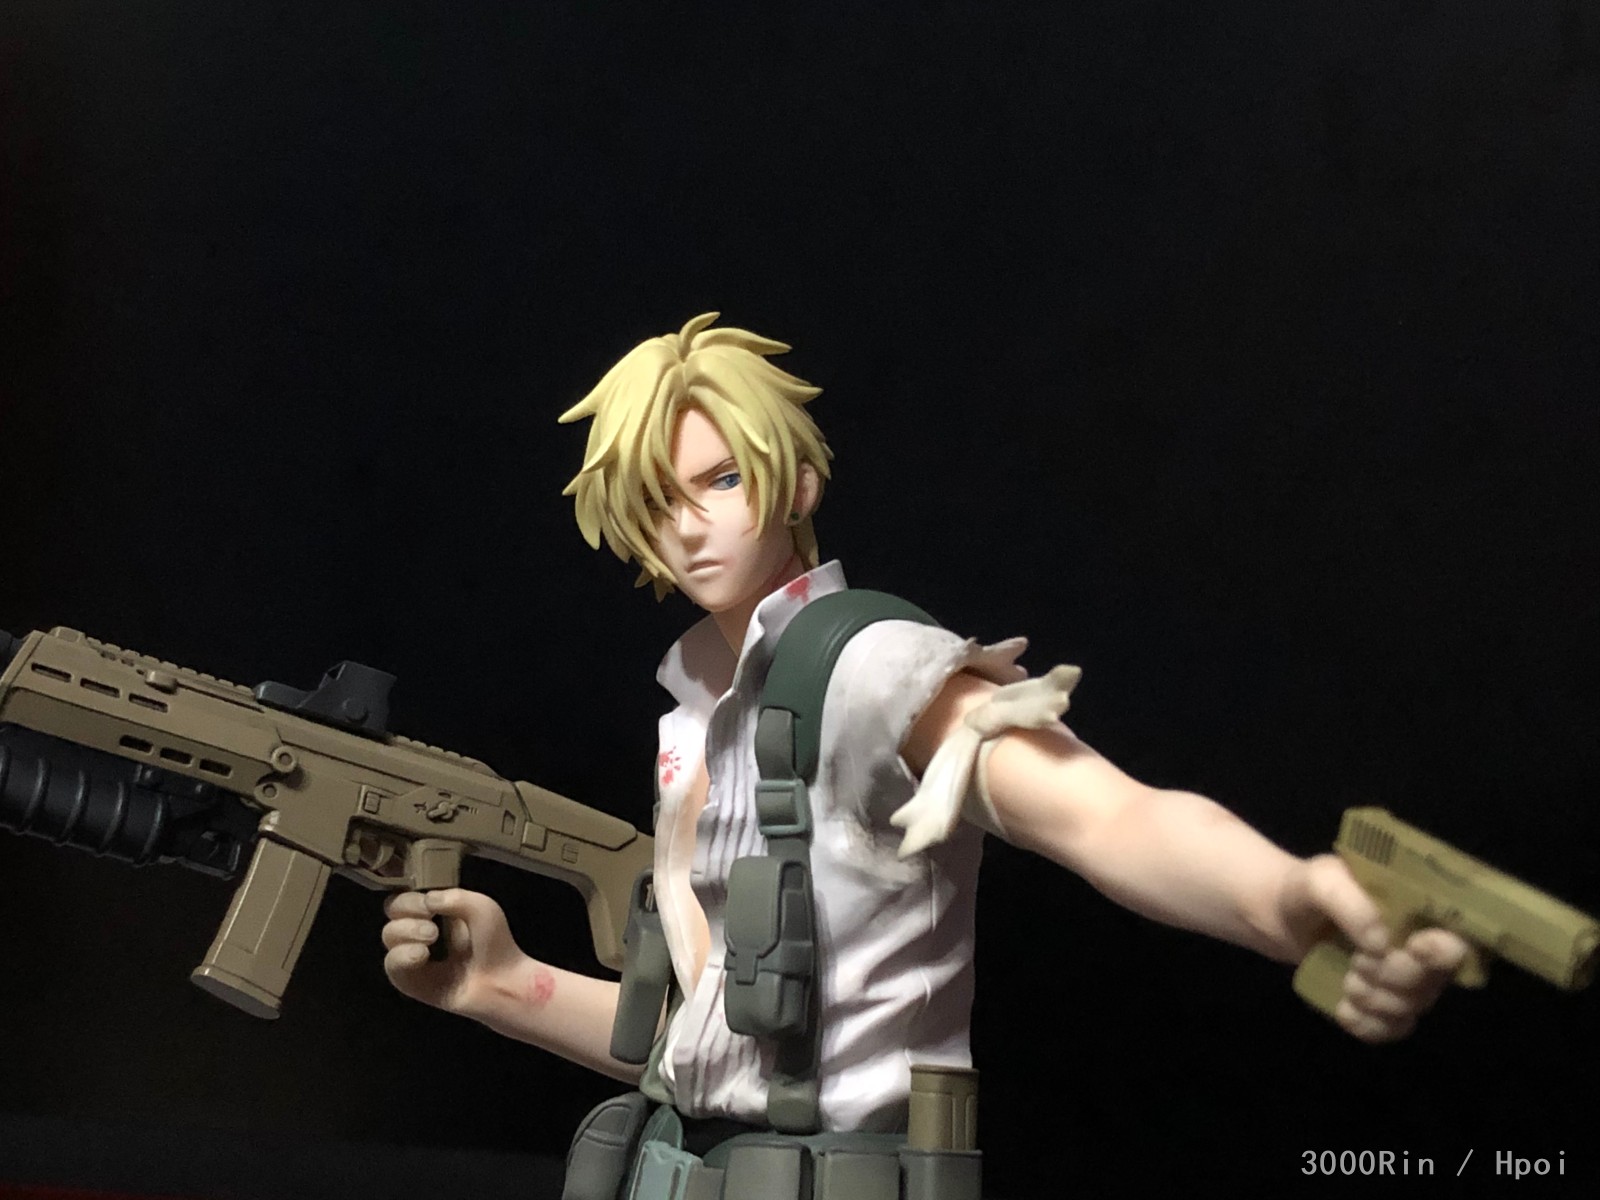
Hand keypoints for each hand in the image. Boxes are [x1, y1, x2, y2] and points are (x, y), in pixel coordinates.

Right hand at [381, 888, 522, 1017]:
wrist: (502, 980)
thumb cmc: (495, 943)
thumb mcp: (482, 908)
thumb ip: (454, 897)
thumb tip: (426, 900)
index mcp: (435, 910)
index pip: (407, 895)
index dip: (412, 897)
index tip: (428, 905)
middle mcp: (419, 930)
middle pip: (392, 911)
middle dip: (408, 911)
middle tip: (432, 924)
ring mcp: (413, 956)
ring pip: (389, 935)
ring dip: (406, 931)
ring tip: (431, 938)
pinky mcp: (410, 981)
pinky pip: (391, 966)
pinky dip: (402, 956)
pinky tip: (421, 955)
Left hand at [1279, 854, 1470, 1042]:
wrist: (1281, 915)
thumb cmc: (1308, 889)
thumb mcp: (1321, 880)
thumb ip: (1350, 902)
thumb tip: (1380, 944)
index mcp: (1420, 909)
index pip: (1460, 937)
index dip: (1444, 951)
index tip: (1413, 947)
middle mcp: (1423, 948)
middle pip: (1434, 981)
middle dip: (1394, 977)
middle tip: (1358, 962)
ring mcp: (1406, 980)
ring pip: (1411, 1007)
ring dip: (1376, 1001)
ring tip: (1347, 980)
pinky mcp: (1383, 1004)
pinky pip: (1392, 1029)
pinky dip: (1368, 1025)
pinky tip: (1344, 1010)